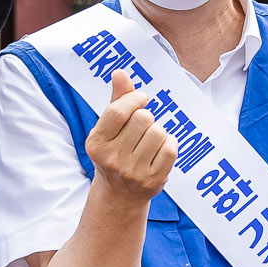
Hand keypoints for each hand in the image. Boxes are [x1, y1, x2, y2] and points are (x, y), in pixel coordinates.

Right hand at [86, 68, 179, 202]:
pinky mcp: (152, 180)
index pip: (118, 111)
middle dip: (147, 116)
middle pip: (143, 119)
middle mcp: (112, 159)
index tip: (142, 98)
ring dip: (158, 130)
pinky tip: (160, 148)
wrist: (119, 193)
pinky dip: (169, 143)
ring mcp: (133, 172)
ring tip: (149, 140)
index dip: (134, 99)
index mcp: (96, 143)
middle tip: (142, 127)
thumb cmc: (115, 150)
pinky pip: (171, 148)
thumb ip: (116, 99)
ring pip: (159, 132)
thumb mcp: (109, 127)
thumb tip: (120, 72)